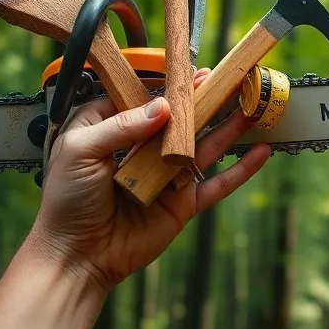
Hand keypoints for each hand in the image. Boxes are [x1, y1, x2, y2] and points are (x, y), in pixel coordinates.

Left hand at [26, 68, 270, 291]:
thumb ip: (122, 126)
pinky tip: (261, 153)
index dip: (171, 85)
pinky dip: (240, 170)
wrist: (76, 257)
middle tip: (236, 80)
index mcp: (112, 127)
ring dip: (230, 126)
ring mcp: (166, 174)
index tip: (195, 72)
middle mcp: (142, 147)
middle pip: (182, 118)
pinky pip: (216, 183)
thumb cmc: (67, 201)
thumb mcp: (81, 150)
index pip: (147, 97)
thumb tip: (163, 107)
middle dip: (208, 99)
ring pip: (204, 144)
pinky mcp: (182, 202)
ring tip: (253, 107)